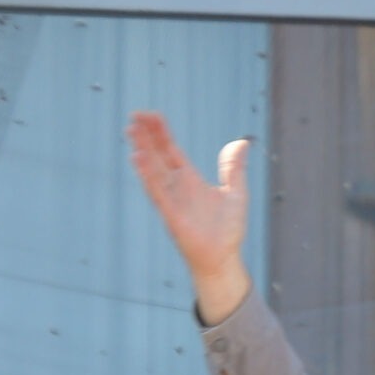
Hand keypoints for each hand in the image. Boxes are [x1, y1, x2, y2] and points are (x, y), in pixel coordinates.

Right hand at [128, 111, 253, 321]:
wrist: (223, 258)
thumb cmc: (227, 229)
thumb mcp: (236, 193)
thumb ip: (234, 168)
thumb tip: (242, 142)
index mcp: (189, 179)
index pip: (171, 150)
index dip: (160, 132)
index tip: (150, 115)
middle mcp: (176, 187)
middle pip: (157, 155)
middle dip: (146, 136)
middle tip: (134, 115)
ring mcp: (171, 200)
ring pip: (153, 170)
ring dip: (142, 150)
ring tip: (131, 130)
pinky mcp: (171, 214)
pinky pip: (157, 191)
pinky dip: (148, 175)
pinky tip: (138, 158)